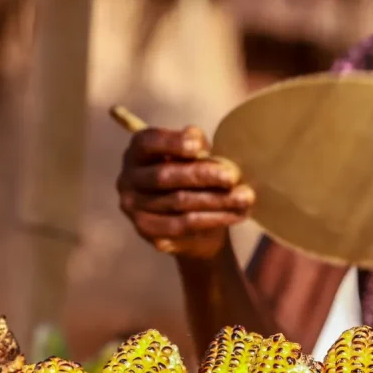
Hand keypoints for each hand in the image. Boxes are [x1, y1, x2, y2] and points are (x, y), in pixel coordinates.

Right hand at [117, 125, 255, 258]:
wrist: (195, 226)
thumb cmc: (194, 179)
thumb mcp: (197, 157)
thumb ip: (195, 146)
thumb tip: (197, 140)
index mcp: (138, 152)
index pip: (149, 142)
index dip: (172, 143)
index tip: (198, 147)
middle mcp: (128, 179)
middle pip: (165, 176)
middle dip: (202, 175)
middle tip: (232, 176)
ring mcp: (134, 207)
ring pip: (178, 203)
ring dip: (216, 200)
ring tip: (245, 197)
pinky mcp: (147, 232)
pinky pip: (182, 225)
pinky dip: (213, 219)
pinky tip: (236, 215)